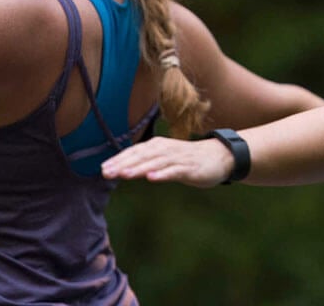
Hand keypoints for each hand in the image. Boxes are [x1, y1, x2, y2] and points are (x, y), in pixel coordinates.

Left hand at [101, 136, 232, 187]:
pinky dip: (163, 173)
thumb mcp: (166, 158)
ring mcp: (179, 158)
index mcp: (159, 146)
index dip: (118, 159)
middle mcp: (166, 149)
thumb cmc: (189, 159)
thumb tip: (122, 168)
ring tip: (124, 174)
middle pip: (142, 156)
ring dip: (140, 168)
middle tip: (106, 173)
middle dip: (124, 163)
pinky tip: (152, 178)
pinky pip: (175, 170)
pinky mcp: (190, 168)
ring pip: (156, 162)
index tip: (102, 169)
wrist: (220, 157)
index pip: (135, 152)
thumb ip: (147, 162)